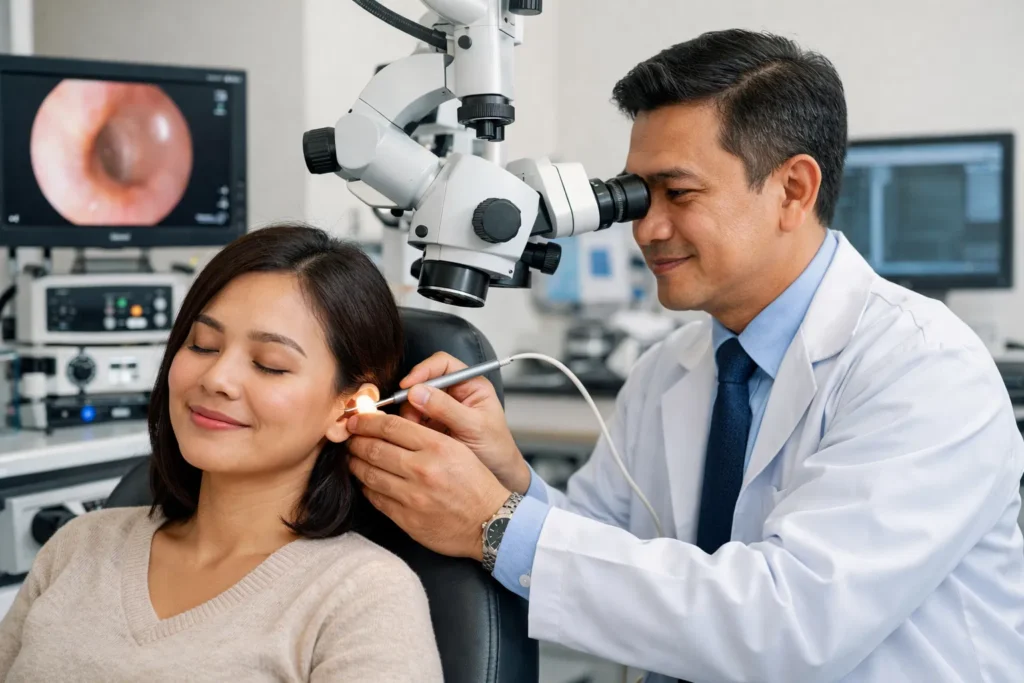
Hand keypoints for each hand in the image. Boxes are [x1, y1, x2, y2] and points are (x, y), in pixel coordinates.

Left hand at [347, 412, 510, 560]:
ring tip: (352, 457)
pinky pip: (376, 499)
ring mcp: (413, 496)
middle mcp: (423, 470)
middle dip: (356, 440)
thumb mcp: (459, 449)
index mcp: (437, 447)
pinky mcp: (407, 519)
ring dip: (355, 464)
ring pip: (370, 474)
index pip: (390, 427)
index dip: (366, 421)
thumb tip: (390, 425)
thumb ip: (426, 436)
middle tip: (348, 437)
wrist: (491, 523)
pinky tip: (365, 481)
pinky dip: (366, 488)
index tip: (356, 419)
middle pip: (375, 448)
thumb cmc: (477, 485)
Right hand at [399, 352, 531, 493]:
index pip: (442, 364)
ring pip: (415, 400)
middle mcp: (455, 392)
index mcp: (471, 384)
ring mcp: (442, 408)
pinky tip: (414, 438)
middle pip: (424, 381)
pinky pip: (413, 418)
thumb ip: (447, 408)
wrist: (498, 474)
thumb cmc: (496, 448)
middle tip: (410, 417)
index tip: (409, 386)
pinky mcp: (432, 424)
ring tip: (415, 432)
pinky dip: (409, 426)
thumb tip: (417, 391)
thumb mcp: (474, 427)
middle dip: (413, 397)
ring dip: (409, 414)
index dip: (423, 370)